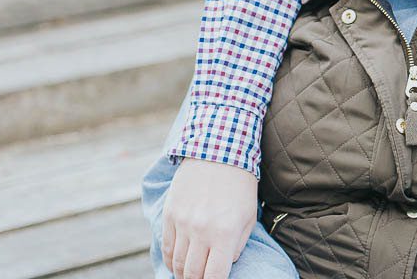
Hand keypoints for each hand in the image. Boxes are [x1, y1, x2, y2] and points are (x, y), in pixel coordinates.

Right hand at [162, 158, 258, 278]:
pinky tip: (177, 263)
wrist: (218, 150)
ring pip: (177, 264)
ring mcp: (183, 222)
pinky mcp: (170, 213)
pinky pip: (166, 247)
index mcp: (225, 233)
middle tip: (202, 278)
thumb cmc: (240, 185)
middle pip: (193, 274)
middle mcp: (201, 231)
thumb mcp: (249, 216)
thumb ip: (238, 245)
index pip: (214, 277)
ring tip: (191, 273)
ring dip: (183, 273)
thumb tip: (225, 264)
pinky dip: (171, 260)